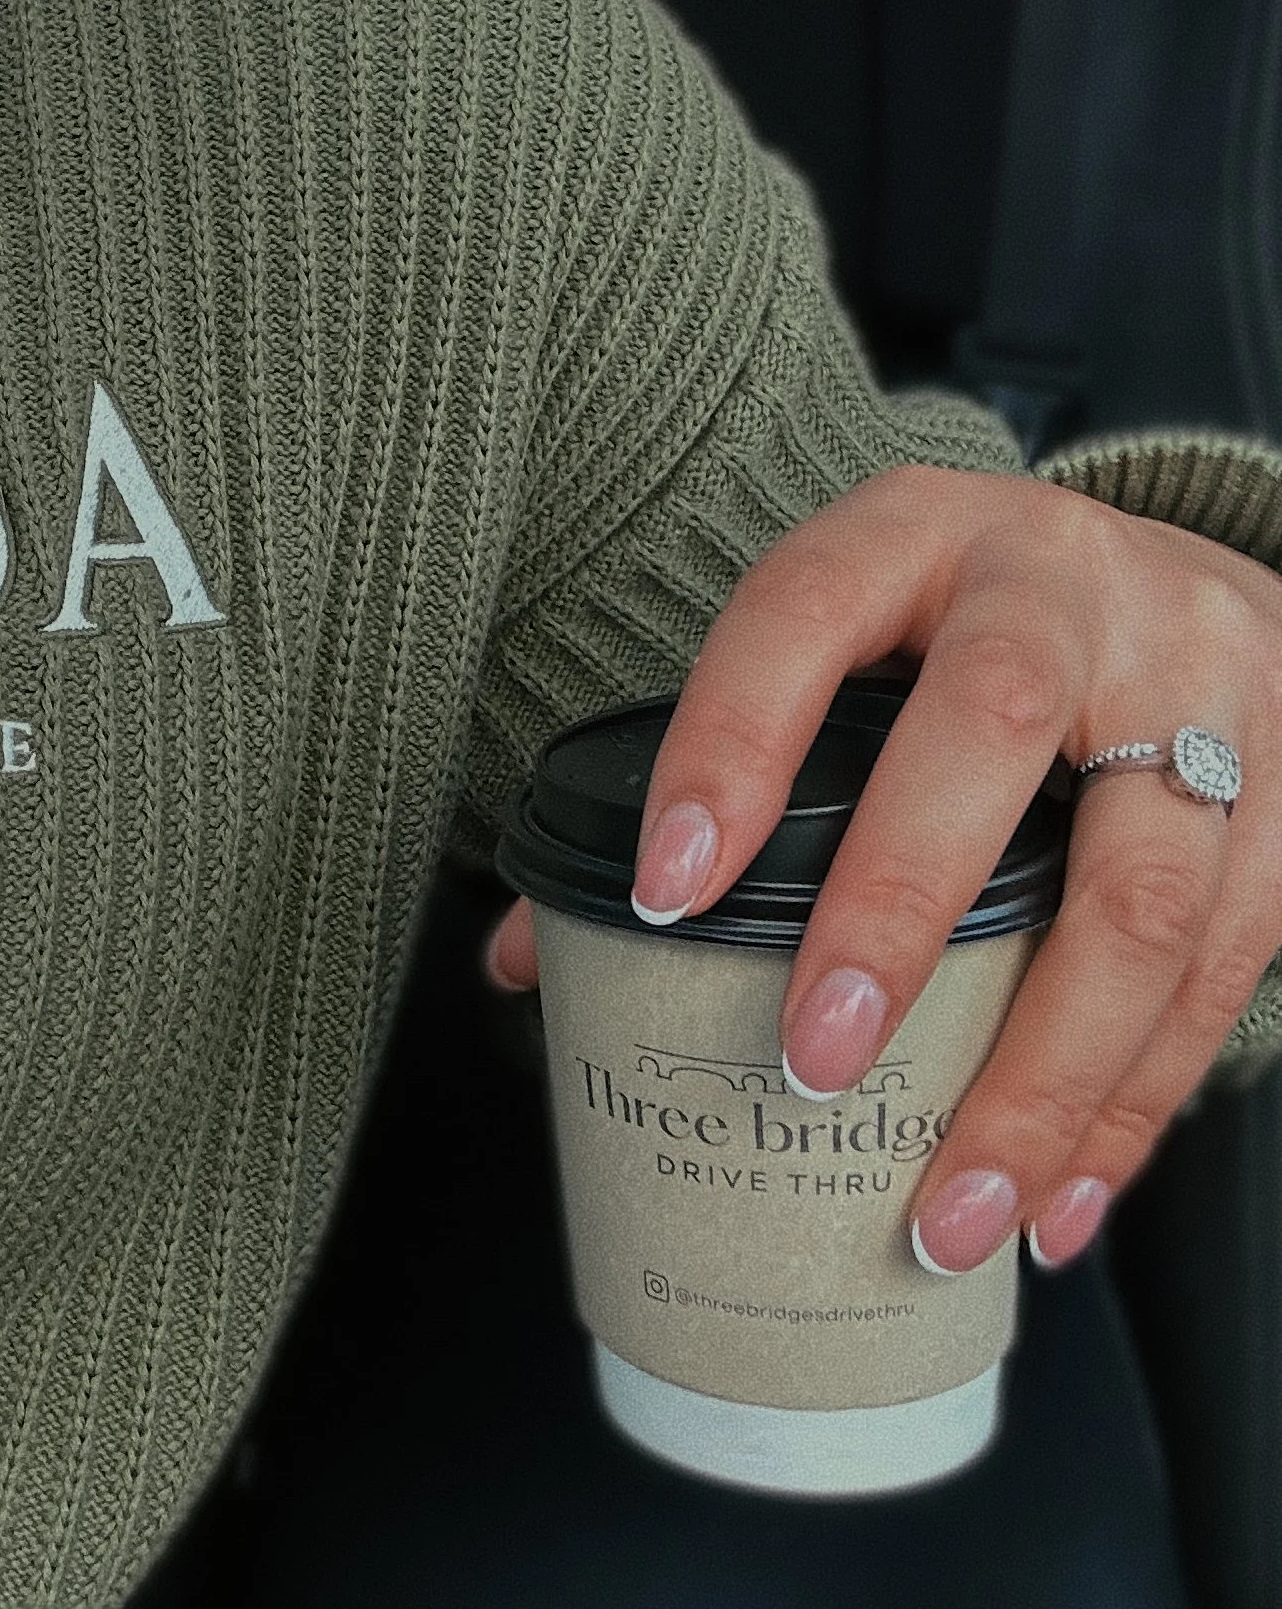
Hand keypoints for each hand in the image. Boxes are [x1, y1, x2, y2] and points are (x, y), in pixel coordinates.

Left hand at [484, 465, 1281, 1274]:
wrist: (1162, 568)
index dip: (729, 744)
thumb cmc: (955, 621)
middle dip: (899, 909)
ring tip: (951, 1211)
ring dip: (1046, 1075)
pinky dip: (1140, 1103)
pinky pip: (1227, 966)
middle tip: (816, 1062)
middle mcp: (1061, 587)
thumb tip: (533, 956)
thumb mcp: (834, 635)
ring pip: (1142, 889)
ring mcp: (1197, 681)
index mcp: (910, 534)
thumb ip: (699, 778)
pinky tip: (1060, 1194)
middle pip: (990, 732)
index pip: (798, 615)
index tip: (667, 886)